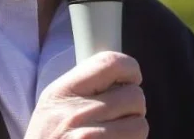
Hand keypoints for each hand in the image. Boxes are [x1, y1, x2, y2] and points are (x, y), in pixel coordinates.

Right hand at [24, 51, 147, 138]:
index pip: (110, 63)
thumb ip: (82, 87)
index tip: (131, 79)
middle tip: (118, 118)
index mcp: (62, 93)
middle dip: (133, 108)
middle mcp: (74, 114)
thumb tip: (122, 74)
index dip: (130, 69)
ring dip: (133, 132)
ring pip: (140, 125)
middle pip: (134, 96)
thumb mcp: (52, 107)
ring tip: (114, 136)